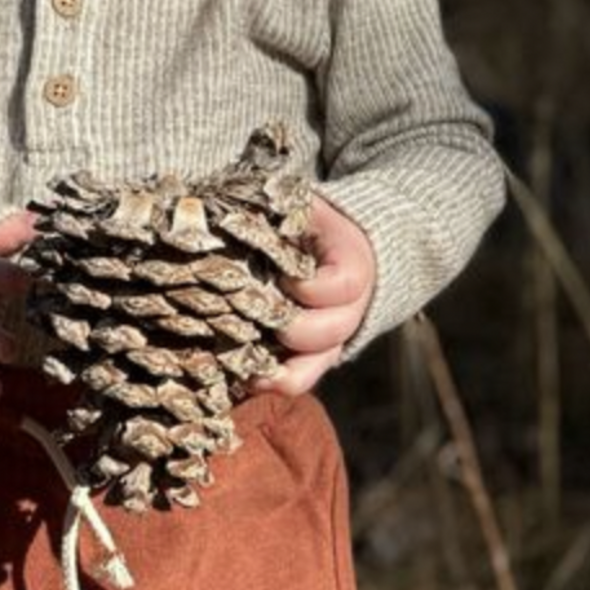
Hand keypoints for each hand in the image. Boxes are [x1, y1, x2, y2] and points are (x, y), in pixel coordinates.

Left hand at [260, 193, 375, 396]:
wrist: (337, 248)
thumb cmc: (312, 224)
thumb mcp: (305, 208)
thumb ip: (285, 208)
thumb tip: (236, 209)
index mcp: (353, 267)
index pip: (341, 287)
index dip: (310, 288)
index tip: (283, 278)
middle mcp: (351, 308)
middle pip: (332, 331)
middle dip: (293, 328)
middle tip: (256, 315)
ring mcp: (334, 336)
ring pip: (318, 362)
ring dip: (283, 365)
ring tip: (246, 362)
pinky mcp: (315, 355)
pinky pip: (303, 379)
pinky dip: (277, 382)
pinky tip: (248, 379)